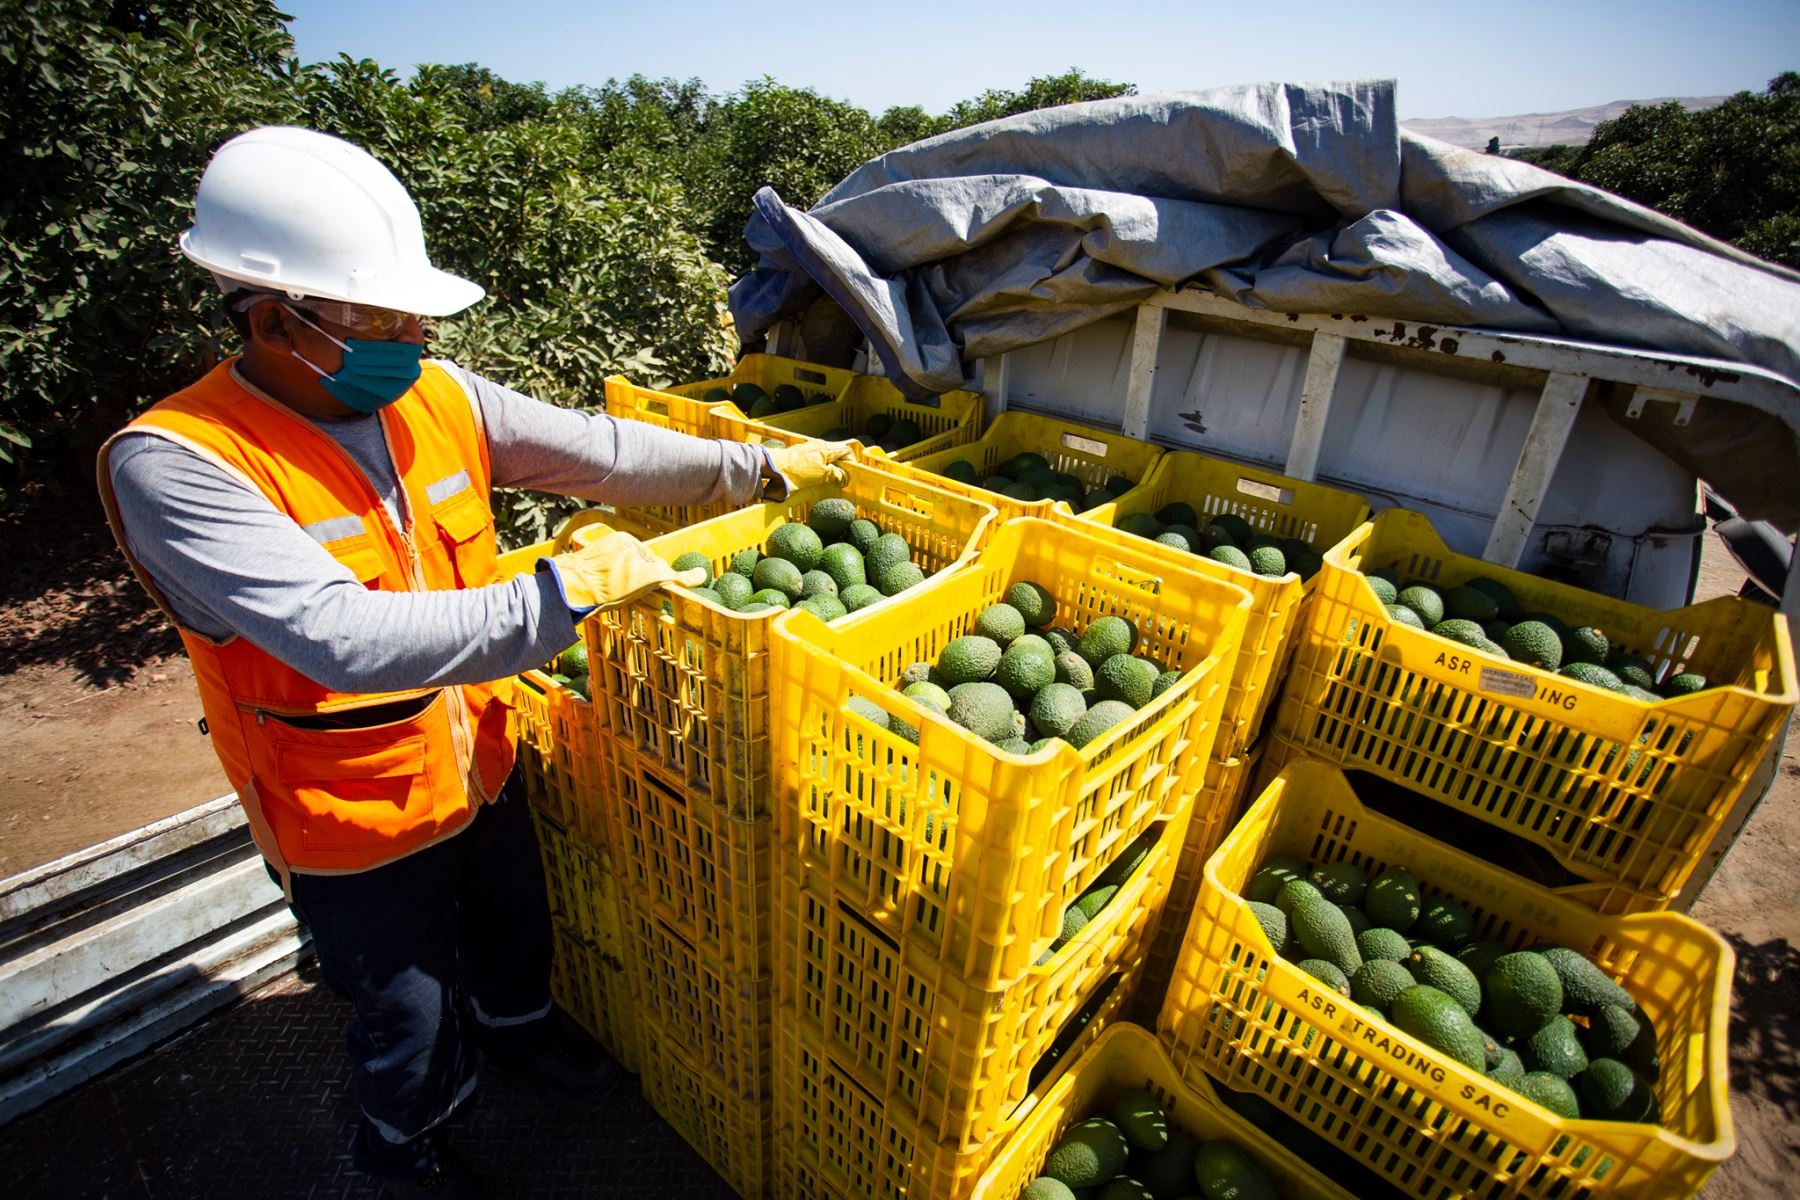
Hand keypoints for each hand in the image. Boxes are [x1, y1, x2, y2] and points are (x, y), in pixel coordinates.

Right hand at [541, 530, 706, 612]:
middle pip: (650, 563)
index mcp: (618, 540)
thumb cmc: (572, 580)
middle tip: (625, 589)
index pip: (637, 555)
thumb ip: (594, 562)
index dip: (634, 570)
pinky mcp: (652, 575)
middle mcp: (634, 546)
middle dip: (644, 577)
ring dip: (652, 584)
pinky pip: (674, 577)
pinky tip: (700, 576)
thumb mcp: (584, 564)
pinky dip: (688, 578)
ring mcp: (644, 561)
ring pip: (658, 573)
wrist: (573, 586)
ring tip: (631, 590)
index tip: (624, 579)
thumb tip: (587, 561)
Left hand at [764, 439, 851, 490]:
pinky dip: (819, 472)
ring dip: (829, 471)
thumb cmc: (797, 470)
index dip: (851, 462)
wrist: (772, 468)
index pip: (846, 450)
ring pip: (825, 460)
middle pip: (836, 455)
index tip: (851, 474)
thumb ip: (836, 475)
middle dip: (840, 468)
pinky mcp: (799, 458)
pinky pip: (815, 464)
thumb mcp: (822, 474)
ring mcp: (808, 452)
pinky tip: (816, 482)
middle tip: (841, 482)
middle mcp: (818, 446)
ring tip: (829, 484)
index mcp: (826, 447)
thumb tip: (845, 478)